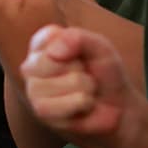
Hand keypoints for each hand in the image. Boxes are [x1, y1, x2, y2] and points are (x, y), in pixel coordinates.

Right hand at [20, 24, 141, 144]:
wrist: (116, 106)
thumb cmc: (104, 72)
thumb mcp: (99, 47)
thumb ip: (77, 38)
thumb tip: (53, 53)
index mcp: (41, 43)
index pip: (52, 36)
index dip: (77, 46)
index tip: (82, 55)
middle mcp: (31, 65)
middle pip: (58, 60)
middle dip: (81, 69)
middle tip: (84, 75)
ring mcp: (33, 89)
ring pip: (71, 82)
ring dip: (86, 88)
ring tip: (84, 91)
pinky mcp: (41, 111)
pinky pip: (69, 104)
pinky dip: (84, 104)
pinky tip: (81, 106)